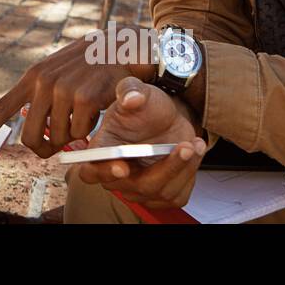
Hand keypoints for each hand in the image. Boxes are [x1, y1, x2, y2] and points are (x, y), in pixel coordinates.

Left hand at [0, 30, 154, 154]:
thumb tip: (35, 134)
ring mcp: (63, 90)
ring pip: (57, 138)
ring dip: (71, 137)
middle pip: (29, 136)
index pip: (3, 106)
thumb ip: (42, 96)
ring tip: (82, 116)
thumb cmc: (88, 65)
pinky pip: (80, 134)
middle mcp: (43, 82)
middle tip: (56, 148)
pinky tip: (96, 110)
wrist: (121, 48)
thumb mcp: (57, 71)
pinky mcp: (84, 99)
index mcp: (33, 76)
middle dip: (42, 148)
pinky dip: (89, 130)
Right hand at [72, 77, 205, 208]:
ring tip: (193, 143)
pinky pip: (177, 194)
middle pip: (135, 186)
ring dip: (182, 167)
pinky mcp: (162, 193)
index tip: (122, 167)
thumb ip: (130, 90)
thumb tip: (131, 98)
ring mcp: (139, 187)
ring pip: (161, 191)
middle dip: (163, 169)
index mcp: (101, 150)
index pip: (89, 172)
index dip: (102, 173)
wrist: (166, 117)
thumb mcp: (137, 89)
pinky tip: (194, 151)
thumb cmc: (145, 105)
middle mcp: (117, 173)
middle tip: (183, 147)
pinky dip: (189, 173)